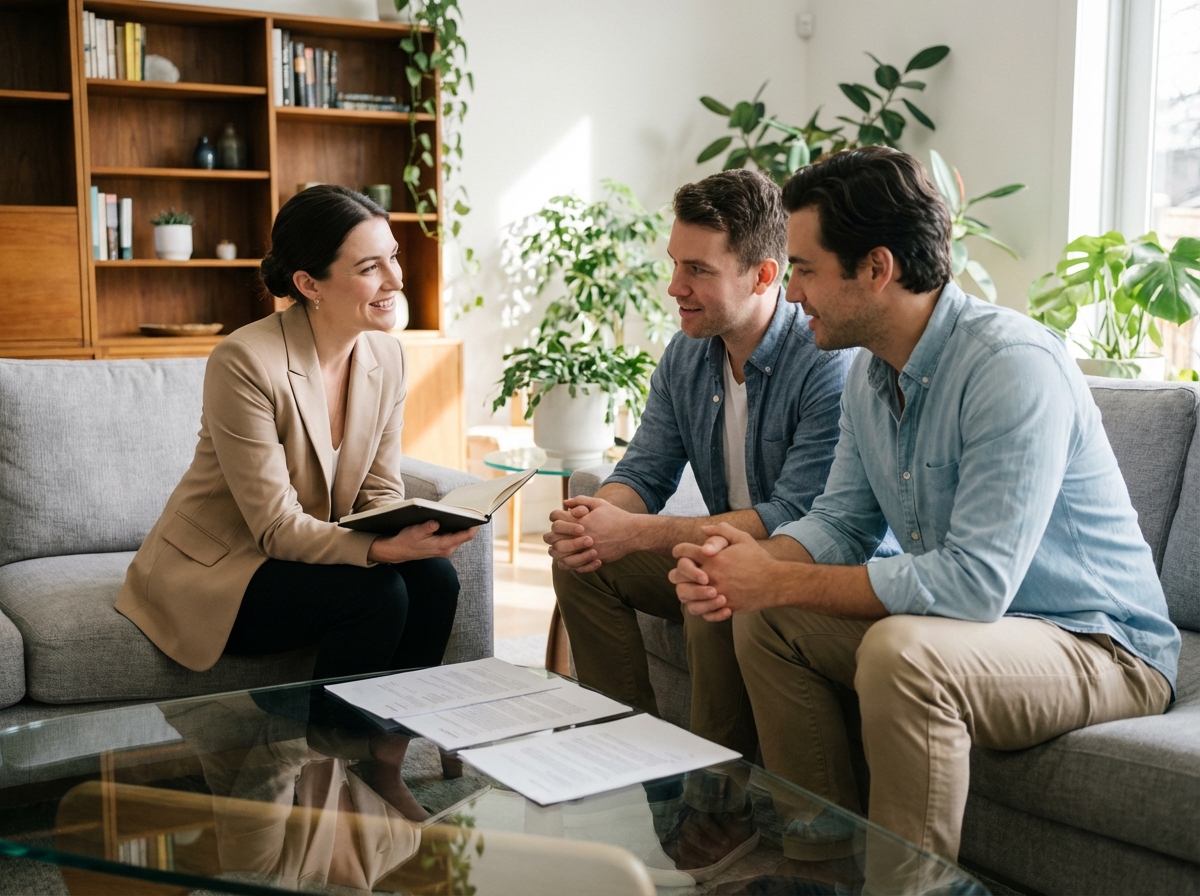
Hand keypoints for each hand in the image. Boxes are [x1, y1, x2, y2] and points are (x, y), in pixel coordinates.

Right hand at [368, 520, 478, 563]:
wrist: (397, 551)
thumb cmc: (406, 541)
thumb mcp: (415, 532)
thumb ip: (426, 527)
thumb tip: (436, 522)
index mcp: (442, 546)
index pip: (465, 536)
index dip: (474, 526)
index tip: (481, 516)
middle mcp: (446, 549)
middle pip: (465, 535)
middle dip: (470, 523)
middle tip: (476, 510)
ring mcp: (445, 549)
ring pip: (459, 536)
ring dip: (462, 526)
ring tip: (467, 512)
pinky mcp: (441, 547)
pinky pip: (453, 537)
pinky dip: (455, 529)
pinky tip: (454, 519)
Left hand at [543, 496, 641, 572]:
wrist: (632, 532)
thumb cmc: (615, 516)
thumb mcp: (599, 503)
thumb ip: (580, 500)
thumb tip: (565, 503)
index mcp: (580, 521)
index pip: (556, 519)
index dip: (554, 518)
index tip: (559, 519)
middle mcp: (581, 536)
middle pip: (554, 539)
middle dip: (552, 537)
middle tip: (556, 537)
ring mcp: (587, 550)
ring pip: (561, 556)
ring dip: (558, 552)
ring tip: (561, 549)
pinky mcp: (594, 560)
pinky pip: (574, 567)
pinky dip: (570, 564)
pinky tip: (572, 559)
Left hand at [669, 523, 783, 620]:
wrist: (776, 582)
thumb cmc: (758, 559)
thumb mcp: (742, 538)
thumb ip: (722, 530)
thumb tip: (703, 529)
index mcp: (712, 556)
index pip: (682, 551)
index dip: (678, 551)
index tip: (682, 555)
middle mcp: (710, 574)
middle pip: (676, 576)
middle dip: (678, 575)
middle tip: (686, 577)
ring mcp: (716, 592)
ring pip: (686, 598)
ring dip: (688, 595)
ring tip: (697, 592)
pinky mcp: (724, 606)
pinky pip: (703, 613)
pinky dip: (703, 609)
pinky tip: (710, 604)